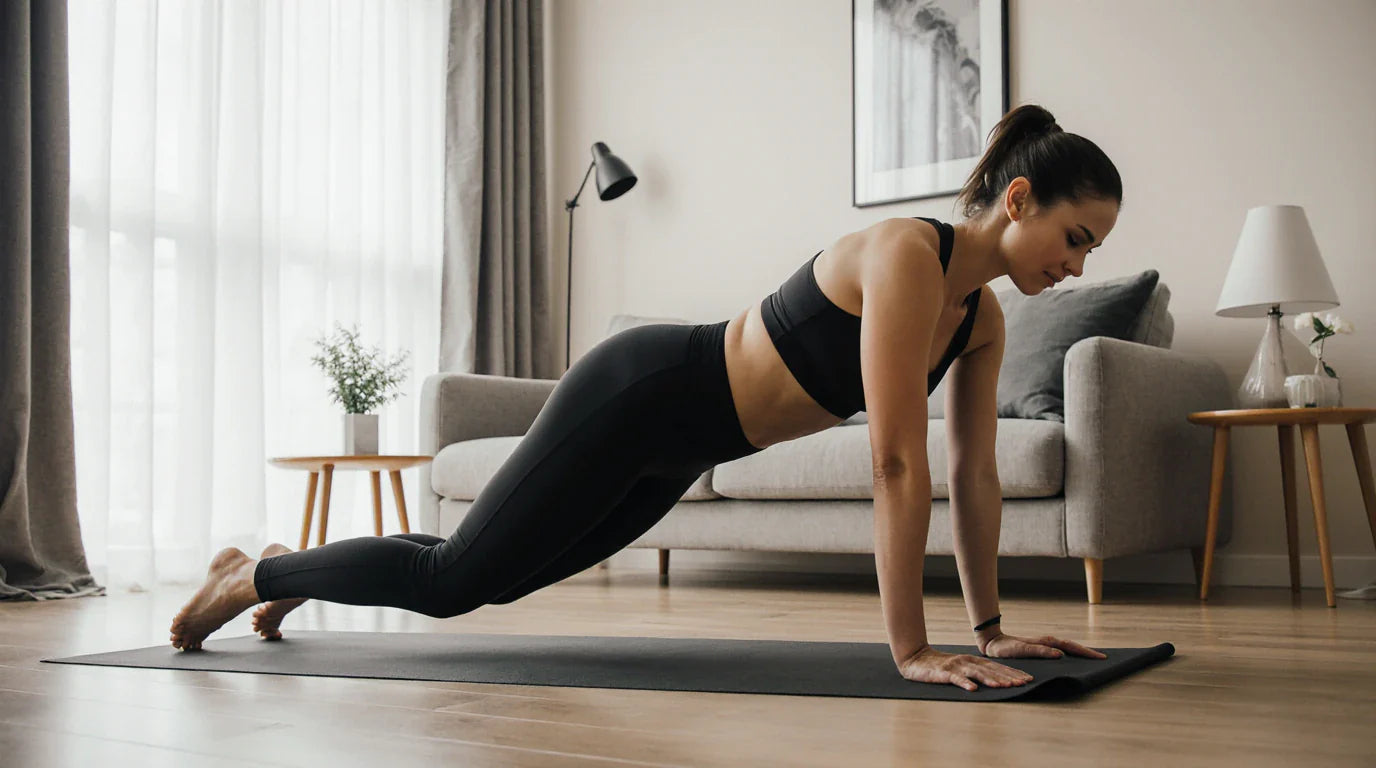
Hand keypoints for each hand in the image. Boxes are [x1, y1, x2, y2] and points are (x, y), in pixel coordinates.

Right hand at [896, 644, 1033, 691]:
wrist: (915, 659)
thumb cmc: (939, 667)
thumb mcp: (961, 668)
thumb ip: (976, 673)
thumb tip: (996, 681)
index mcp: (972, 661)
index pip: (997, 667)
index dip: (1013, 672)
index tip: (1027, 679)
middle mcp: (967, 662)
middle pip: (991, 670)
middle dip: (1009, 676)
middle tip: (1024, 683)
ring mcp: (956, 667)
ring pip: (977, 674)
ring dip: (992, 680)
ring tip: (1004, 686)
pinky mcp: (943, 673)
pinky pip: (956, 679)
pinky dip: (965, 683)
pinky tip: (974, 689)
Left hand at [979, 630, 1107, 659]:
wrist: (992, 642)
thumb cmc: (1006, 648)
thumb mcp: (1022, 650)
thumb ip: (1040, 652)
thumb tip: (1060, 654)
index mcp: (1046, 642)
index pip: (1070, 647)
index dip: (1085, 652)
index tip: (1100, 657)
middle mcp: (1047, 642)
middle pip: (1072, 646)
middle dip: (1087, 651)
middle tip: (1103, 658)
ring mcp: (1044, 644)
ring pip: (1067, 647)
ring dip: (1080, 652)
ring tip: (1092, 658)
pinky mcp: (1040, 648)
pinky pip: (1060, 650)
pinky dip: (1070, 653)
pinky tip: (1073, 659)